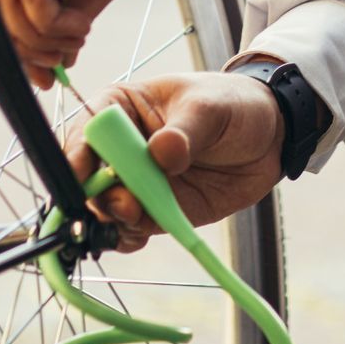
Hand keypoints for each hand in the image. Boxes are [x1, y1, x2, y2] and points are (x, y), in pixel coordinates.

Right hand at [67, 72, 285, 251]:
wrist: (268, 138)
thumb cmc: (232, 105)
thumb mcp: (211, 107)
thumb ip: (186, 130)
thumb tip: (163, 152)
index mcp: (120, 108)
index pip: (85, 131)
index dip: (77, 155)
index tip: (81, 176)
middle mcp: (119, 148)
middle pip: (86, 177)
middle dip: (98, 196)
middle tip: (127, 204)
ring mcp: (134, 182)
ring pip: (105, 209)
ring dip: (115, 221)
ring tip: (141, 220)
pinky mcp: (153, 209)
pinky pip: (129, 230)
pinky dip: (129, 238)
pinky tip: (142, 236)